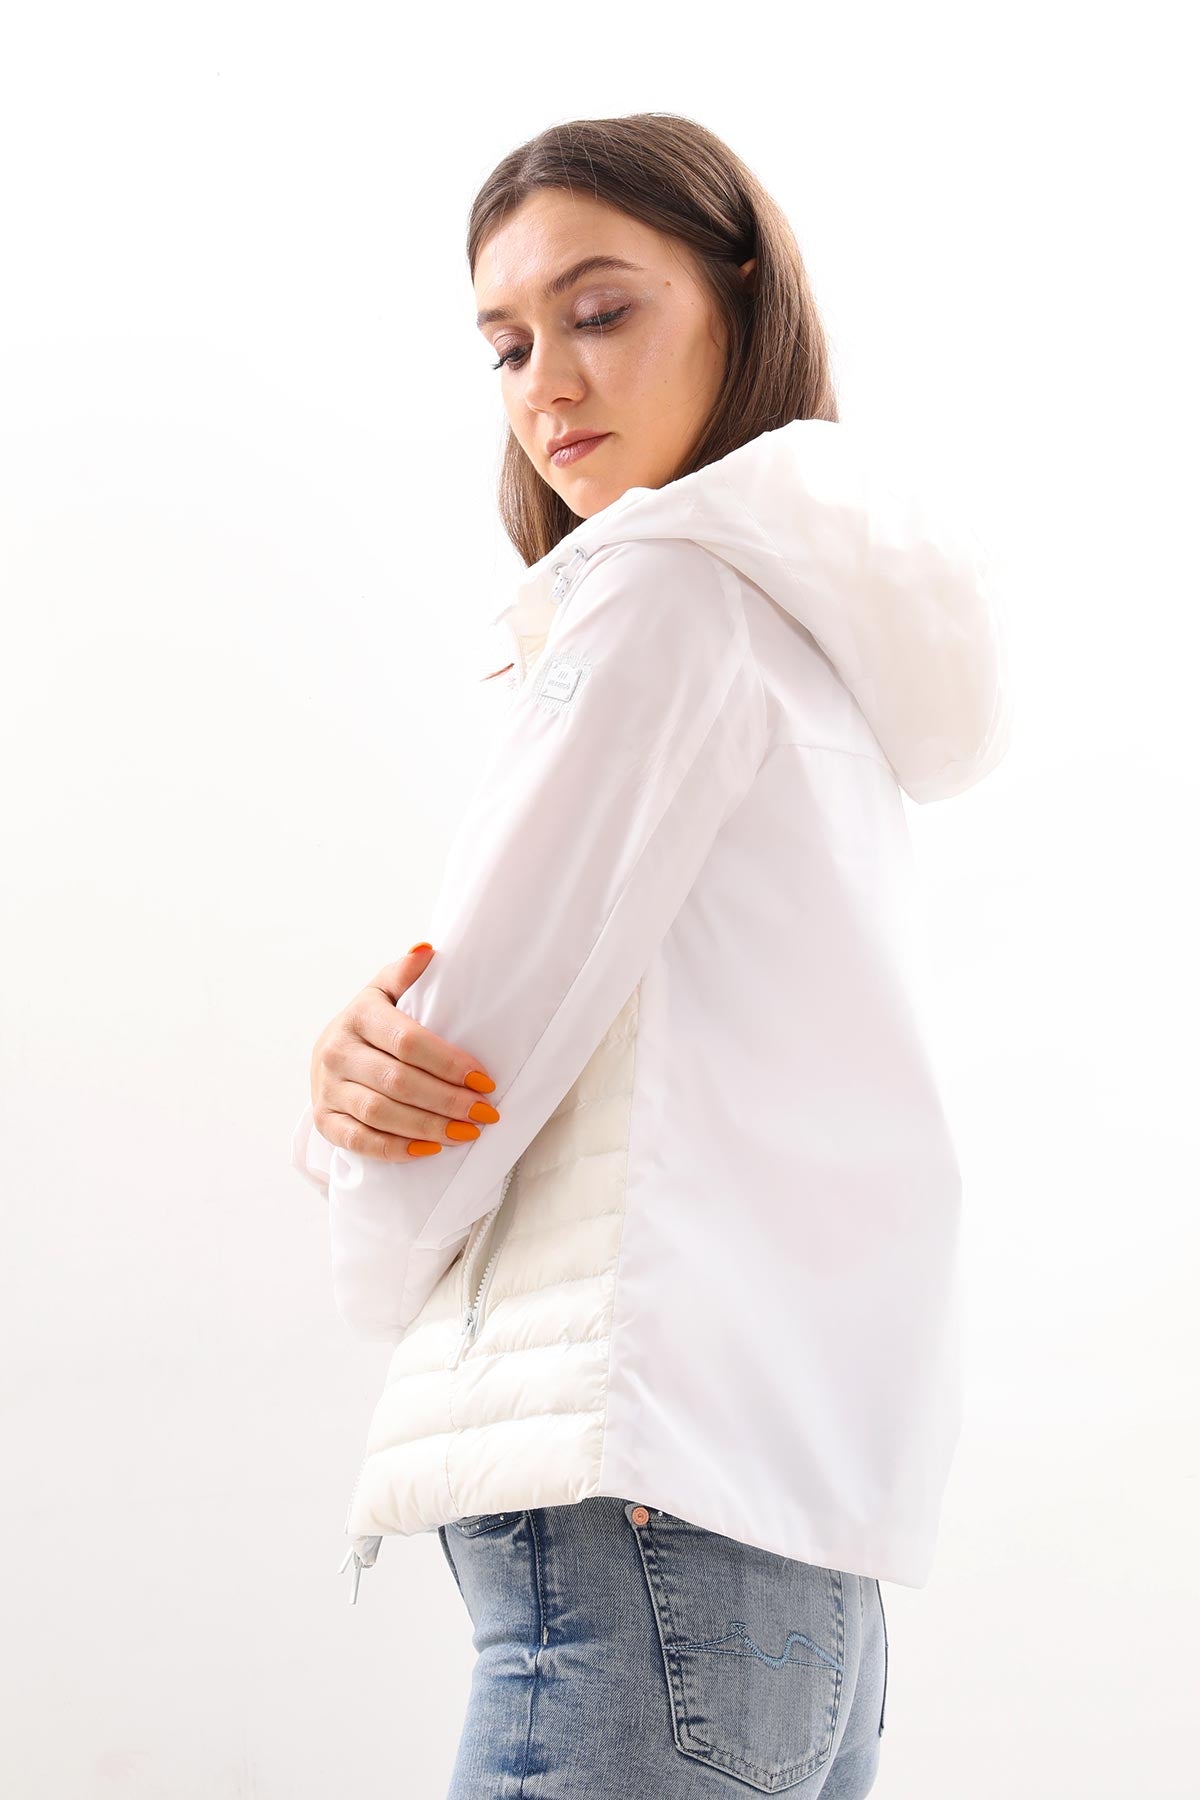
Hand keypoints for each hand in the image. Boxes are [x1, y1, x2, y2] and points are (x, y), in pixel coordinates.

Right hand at [309, 945, 498, 1159]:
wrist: (327, 1052)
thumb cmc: (371, 1023)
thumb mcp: (384, 992)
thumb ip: (405, 974)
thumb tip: (427, 950)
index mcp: (359, 1015)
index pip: (409, 1042)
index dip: (449, 1063)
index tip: (484, 1079)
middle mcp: (337, 1051)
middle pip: (398, 1082)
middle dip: (447, 1100)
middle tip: (485, 1113)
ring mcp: (327, 1088)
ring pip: (380, 1114)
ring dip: (428, 1126)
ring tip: (467, 1133)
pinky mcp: (324, 1119)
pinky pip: (359, 1140)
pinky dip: (396, 1148)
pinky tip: (430, 1149)